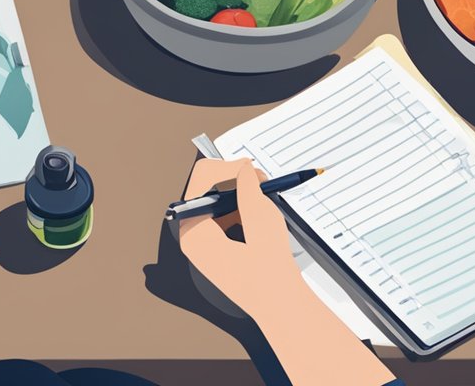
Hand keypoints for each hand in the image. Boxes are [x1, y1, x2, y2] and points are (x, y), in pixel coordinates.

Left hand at [177, 158, 298, 310]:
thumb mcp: (263, 222)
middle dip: (233, 179)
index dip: (226, 168)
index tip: (250, 167)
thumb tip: (243, 171)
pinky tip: (259, 212)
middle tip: (260, 177)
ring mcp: (203, 244)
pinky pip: (222, 218)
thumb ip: (249, 189)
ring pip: (215, 203)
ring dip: (239, 193)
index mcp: (194, 232)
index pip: (200, 183)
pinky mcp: (215, 248)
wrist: (281, 307)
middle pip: (205, 191)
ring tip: (263, 192)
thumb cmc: (270, 272)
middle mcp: (193, 237)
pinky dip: (240, 209)